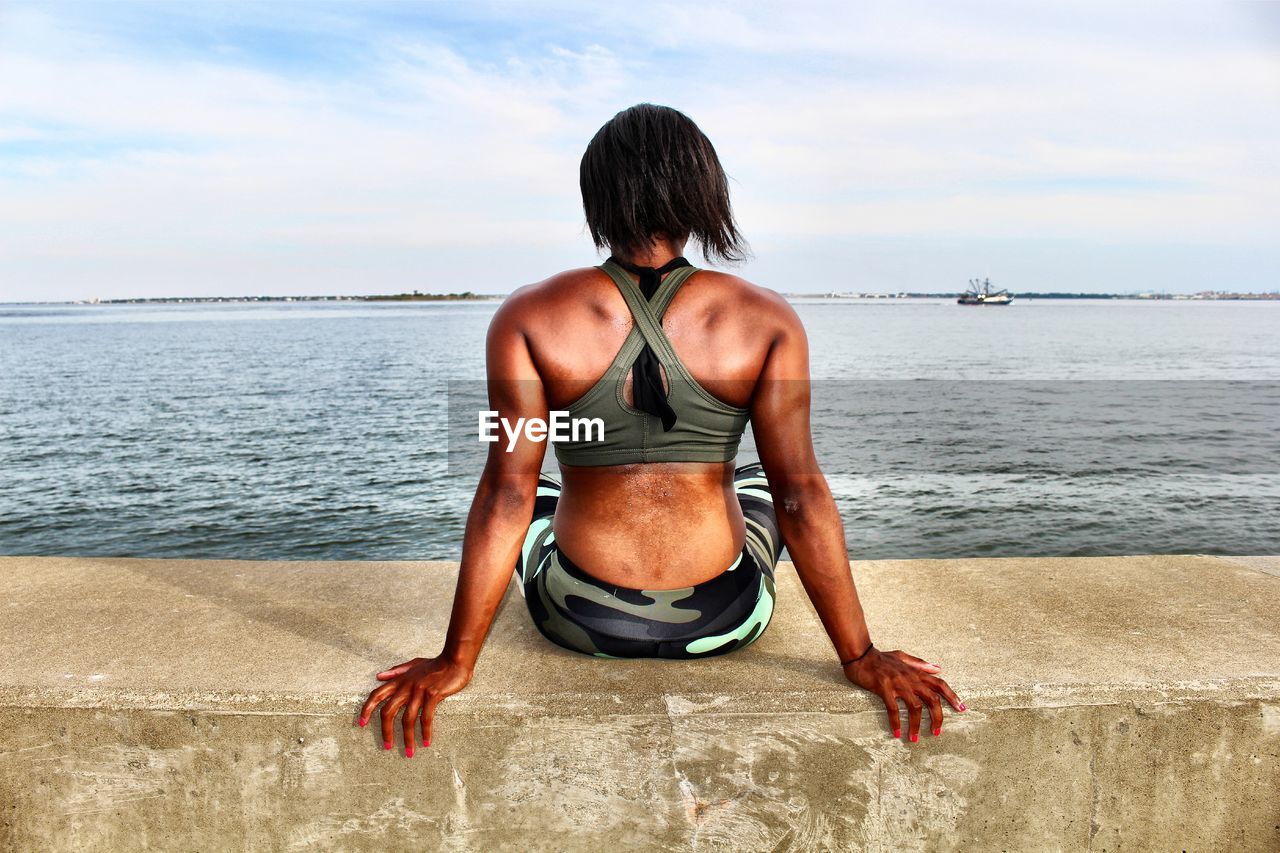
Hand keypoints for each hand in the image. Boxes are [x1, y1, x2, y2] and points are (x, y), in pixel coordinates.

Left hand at [357, 656, 472, 755]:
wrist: (455, 659)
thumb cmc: (436, 663)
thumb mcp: (414, 664)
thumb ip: (396, 671)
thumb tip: (379, 676)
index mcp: (400, 680)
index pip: (377, 694)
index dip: (367, 709)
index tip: (361, 723)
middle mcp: (406, 686)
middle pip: (388, 711)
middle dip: (386, 731)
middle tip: (387, 746)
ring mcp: (419, 691)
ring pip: (407, 719)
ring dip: (407, 738)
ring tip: (409, 752)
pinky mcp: (433, 695)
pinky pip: (426, 717)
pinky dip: (425, 731)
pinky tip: (426, 742)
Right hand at [843, 646, 965, 741]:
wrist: (860, 655)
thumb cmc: (880, 657)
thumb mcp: (902, 656)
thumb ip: (920, 663)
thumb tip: (938, 668)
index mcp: (916, 672)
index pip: (940, 684)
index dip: (952, 696)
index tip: (962, 709)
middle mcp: (910, 678)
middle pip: (932, 699)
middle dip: (937, 717)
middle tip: (936, 732)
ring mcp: (897, 683)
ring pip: (915, 707)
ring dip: (916, 725)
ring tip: (914, 739)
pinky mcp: (884, 689)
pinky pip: (893, 709)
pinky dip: (896, 722)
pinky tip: (896, 732)